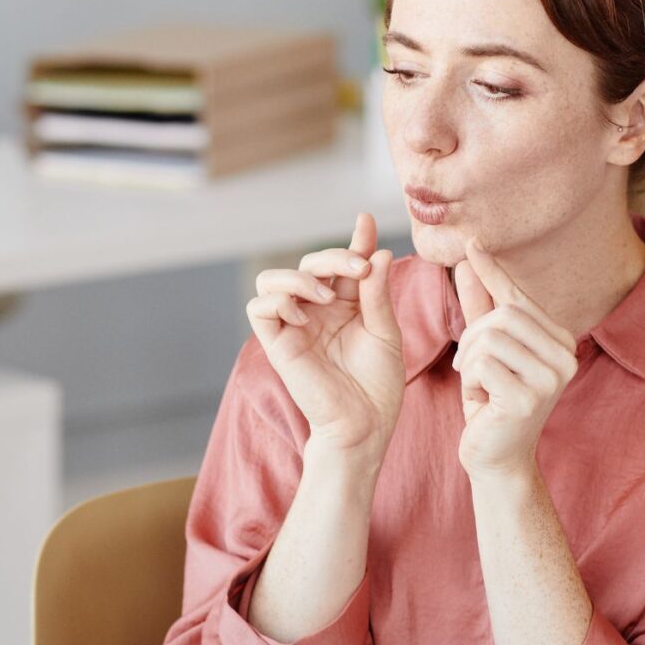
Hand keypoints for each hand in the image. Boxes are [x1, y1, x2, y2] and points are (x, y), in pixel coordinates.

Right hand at [245, 212, 403, 464]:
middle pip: (309, 263)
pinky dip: (278, 302)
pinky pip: (259, 308)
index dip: (355, 239)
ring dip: (299, 276)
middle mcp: (317, 311)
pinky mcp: (276, 344)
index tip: (365, 220)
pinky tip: (304, 316)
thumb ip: (376, 292)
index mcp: (346, 305)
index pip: (344, 263)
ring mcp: (294, 325)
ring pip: (272, 279)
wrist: (364, 424)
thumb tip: (378, 252)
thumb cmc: (378, 384)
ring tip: (325, 295)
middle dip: (333, 257)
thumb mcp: (384, 331)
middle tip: (359, 270)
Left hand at [451, 237, 579, 479]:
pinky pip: (483, 362)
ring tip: (477, 383)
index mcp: (561, 340)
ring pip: (490, 336)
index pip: (518, 297)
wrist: (497, 460)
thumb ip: (480, 308)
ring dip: (470, 359)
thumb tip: (467, 259)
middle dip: (472, 336)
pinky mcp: (530, 398)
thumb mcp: (486, 352)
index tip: (470, 245)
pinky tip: (481, 400)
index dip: (491, 272)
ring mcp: (552, 377)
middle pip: (503, 314)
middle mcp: (566, 355)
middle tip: (468, 366)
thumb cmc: (492, 404)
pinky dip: (471, 378)